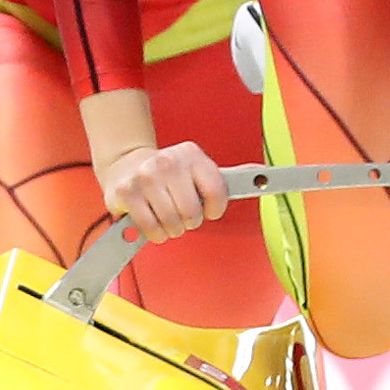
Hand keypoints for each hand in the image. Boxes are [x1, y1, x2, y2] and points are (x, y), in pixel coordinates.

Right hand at [98, 142, 227, 242]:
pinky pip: (151, 228)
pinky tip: (153, 223)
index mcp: (191, 155)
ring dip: (172, 229)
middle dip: (190, 221)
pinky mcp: (127, 193)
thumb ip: (229, 177)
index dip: (214, 209)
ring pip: (172, 223)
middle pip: (192, 213)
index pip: (217, 192)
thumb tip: (262, 174)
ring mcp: (145, 176)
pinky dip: (155, 234)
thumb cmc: (169, 176)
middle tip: (181, 213)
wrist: (126, 166)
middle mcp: (168, 162)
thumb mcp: (199, 171)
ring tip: (166, 217)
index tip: (208, 209)